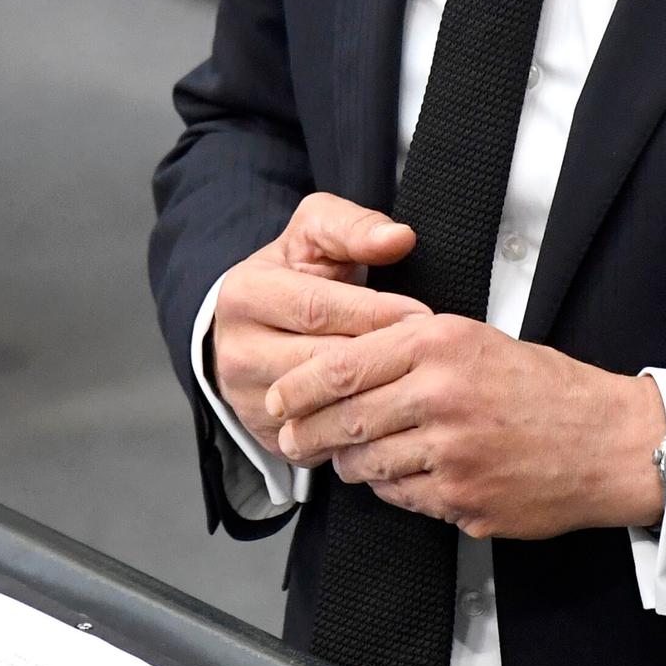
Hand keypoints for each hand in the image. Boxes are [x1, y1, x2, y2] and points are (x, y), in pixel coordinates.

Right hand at [212, 193, 429, 460]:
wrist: (258, 322)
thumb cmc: (296, 270)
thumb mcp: (316, 232)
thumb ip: (355, 227)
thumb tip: (398, 237)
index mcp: (244, 295)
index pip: (316, 308)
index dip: (373, 312)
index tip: (420, 314)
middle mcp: (235, 352)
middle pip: (318, 361)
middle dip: (379, 355)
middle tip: (429, 351)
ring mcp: (249, 400)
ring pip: (322, 405)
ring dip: (374, 393)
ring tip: (418, 379)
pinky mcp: (271, 435)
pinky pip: (325, 438)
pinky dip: (363, 428)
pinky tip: (398, 411)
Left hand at [264, 313, 665, 539]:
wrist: (606, 441)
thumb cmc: (544, 386)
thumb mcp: (477, 339)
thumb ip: (415, 348)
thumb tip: (351, 368)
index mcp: (441, 343)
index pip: (346, 364)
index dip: (301, 385)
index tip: (279, 397)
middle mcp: (441, 394)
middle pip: (346, 418)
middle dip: (310, 432)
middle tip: (292, 439)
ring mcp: (451, 453)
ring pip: (368, 464)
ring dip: (350, 464)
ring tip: (350, 457)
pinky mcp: (462, 500)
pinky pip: (403, 498)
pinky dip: (392, 489)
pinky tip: (400, 476)